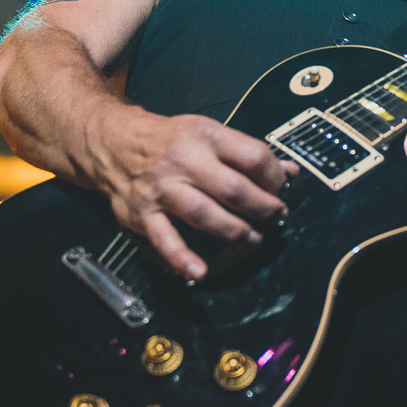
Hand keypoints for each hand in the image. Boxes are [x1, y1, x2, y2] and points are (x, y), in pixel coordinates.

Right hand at [89, 106, 298, 280]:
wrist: (115, 144)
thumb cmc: (172, 142)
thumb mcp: (210, 134)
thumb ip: (248, 154)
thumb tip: (291, 173)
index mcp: (206, 135)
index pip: (254, 157)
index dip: (275, 178)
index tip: (280, 190)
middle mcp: (184, 160)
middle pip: (234, 189)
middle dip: (263, 209)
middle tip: (274, 218)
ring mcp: (162, 188)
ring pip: (204, 214)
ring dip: (235, 233)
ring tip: (251, 240)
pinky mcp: (143, 213)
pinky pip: (164, 239)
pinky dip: (181, 258)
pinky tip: (200, 272)